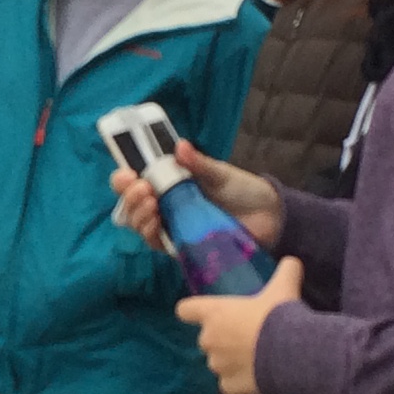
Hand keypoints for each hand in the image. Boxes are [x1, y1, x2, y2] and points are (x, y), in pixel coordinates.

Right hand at [110, 140, 280, 251]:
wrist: (270, 216)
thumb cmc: (243, 191)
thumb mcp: (220, 173)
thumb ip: (199, 163)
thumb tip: (179, 146)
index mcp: (170, 184)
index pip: (135, 182)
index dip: (124, 180)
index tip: (127, 174)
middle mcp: (166, 206)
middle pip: (131, 206)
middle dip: (130, 197)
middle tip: (143, 188)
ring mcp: (174, 227)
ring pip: (140, 226)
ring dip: (138, 215)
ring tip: (152, 203)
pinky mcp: (184, 247)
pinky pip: (158, 244)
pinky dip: (152, 234)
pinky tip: (157, 223)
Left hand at [175, 255, 304, 393]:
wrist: (293, 355)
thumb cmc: (279, 317)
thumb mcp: (284, 287)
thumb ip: (285, 271)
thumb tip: (291, 262)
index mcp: (214, 313)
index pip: (186, 309)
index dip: (193, 311)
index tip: (202, 313)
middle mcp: (209, 340)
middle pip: (206, 339)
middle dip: (222, 339)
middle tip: (247, 336)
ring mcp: (217, 366)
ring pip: (218, 363)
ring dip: (231, 360)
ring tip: (257, 358)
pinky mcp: (229, 388)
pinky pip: (229, 384)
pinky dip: (239, 382)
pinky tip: (257, 377)